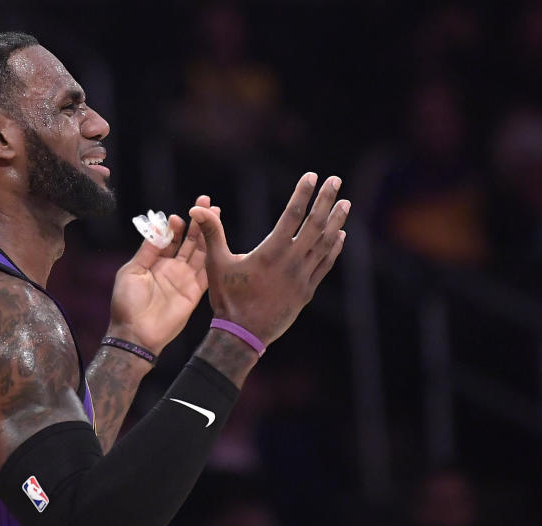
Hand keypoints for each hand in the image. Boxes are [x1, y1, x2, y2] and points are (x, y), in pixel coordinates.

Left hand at [107, 196, 217, 353]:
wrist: (136, 334)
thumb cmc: (127, 303)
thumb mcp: (132, 271)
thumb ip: (147, 250)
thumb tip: (158, 229)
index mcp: (154, 262)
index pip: (169, 239)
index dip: (175, 227)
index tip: (178, 218)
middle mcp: (172, 268)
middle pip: (188, 241)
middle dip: (197, 223)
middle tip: (205, 203)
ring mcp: (184, 279)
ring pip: (200, 252)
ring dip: (208, 234)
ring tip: (215, 215)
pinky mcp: (194, 292)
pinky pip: (207, 272)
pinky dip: (212, 257)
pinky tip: (217, 241)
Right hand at [189, 173, 349, 345]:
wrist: (242, 334)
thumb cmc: (227, 298)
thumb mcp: (216, 263)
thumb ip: (211, 233)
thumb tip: (196, 208)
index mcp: (271, 252)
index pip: (293, 214)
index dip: (303, 193)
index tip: (312, 176)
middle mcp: (292, 262)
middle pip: (315, 224)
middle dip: (326, 200)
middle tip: (335, 180)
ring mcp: (302, 277)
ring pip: (325, 243)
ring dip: (336, 221)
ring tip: (345, 203)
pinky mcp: (306, 291)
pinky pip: (325, 265)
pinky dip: (334, 248)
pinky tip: (340, 235)